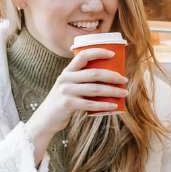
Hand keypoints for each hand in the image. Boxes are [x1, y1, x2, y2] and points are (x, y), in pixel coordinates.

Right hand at [24, 48, 127, 163]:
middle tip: (124, 80)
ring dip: (113, 91)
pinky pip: (90, 104)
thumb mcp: (70, 86)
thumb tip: (110, 77)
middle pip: (94, 73)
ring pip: (95, 89)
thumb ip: (82, 80)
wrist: (46, 119)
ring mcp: (66, 91)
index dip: (98, 52)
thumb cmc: (64, 101)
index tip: (113, 54)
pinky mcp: (67, 104)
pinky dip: (104, 105)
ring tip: (124, 93)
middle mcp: (66, 78)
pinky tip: (114, 106)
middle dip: (113, 76)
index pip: (83, 55)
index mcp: (67, 71)